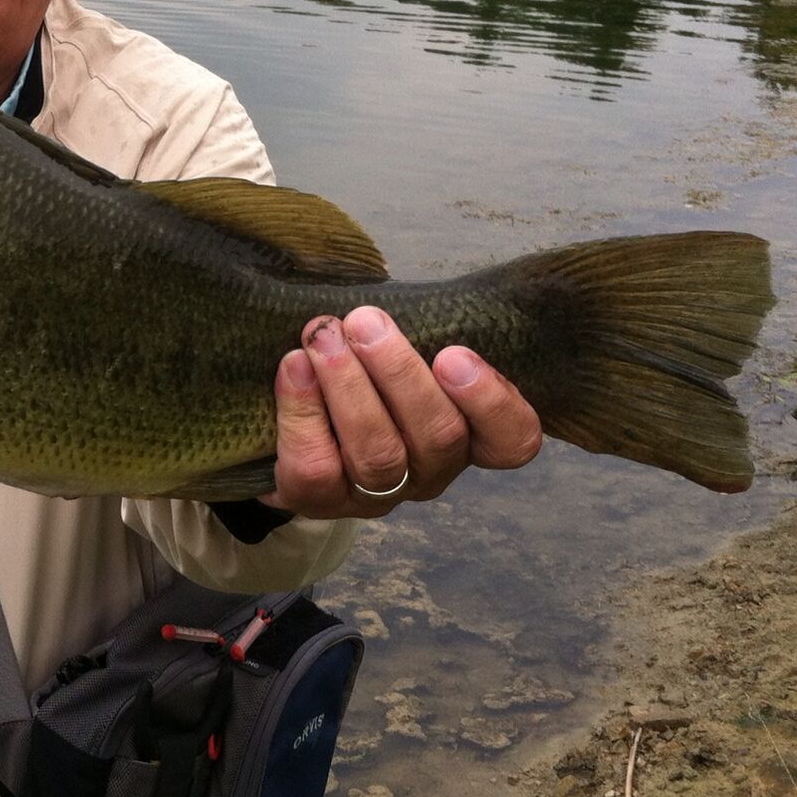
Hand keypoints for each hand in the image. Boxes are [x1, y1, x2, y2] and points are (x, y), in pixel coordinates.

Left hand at [265, 306, 540, 518]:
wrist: (283, 411)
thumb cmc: (358, 362)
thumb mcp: (394, 341)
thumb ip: (414, 323)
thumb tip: (393, 295)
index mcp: (467, 431)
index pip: (512, 439)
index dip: (492, 402)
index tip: (452, 353)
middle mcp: (431, 470)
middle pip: (439, 436)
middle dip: (399, 372)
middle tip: (365, 321)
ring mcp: (378, 494)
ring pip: (379, 454)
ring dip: (349, 387)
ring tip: (323, 337)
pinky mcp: (321, 502)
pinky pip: (316, 469)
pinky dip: (303, 413)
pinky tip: (293, 367)